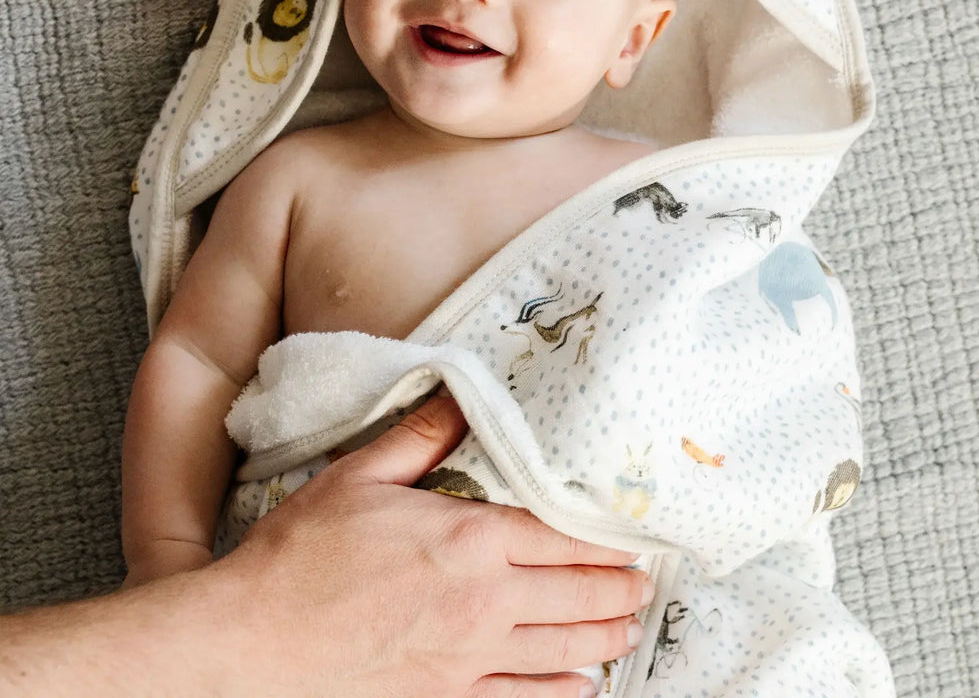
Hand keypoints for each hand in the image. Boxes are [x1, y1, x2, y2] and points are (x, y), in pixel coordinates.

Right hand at [0, 393, 645, 695]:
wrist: (249, 644)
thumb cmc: (301, 555)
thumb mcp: (360, 475)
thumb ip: (421, 435)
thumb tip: (460, 395)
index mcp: (468, 540)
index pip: (559, 537)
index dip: (605, 541)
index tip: (635, 541)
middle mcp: (482, 602)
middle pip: (574, 595)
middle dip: (617, 590)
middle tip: (645, 586)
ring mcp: (467, 659)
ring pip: (560, 649)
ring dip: (603, 638)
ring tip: (629, 629)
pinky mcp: (443, 697)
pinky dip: (559, 693)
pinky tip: (582, 689)